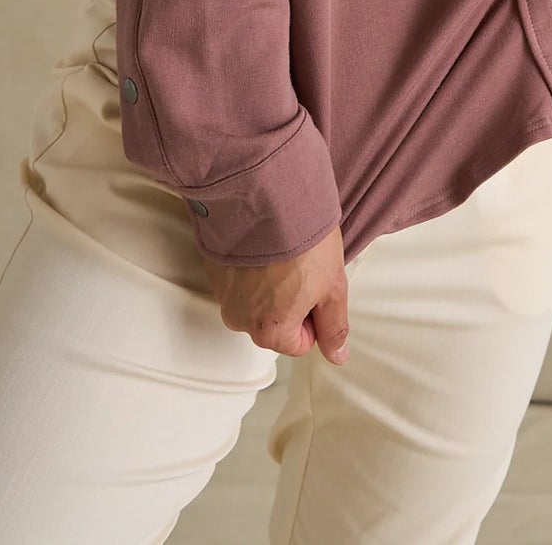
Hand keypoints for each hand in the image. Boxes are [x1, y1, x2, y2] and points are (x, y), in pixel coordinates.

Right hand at [200, 222, 350, 365]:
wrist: (267, 196)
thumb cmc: (301, 241)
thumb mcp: (332, 286)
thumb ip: (334, 327)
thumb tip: (338, 355)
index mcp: (269, 332)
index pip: (300, 342)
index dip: (314, 313)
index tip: (316, 284)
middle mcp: (239, 319)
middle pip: (274, 322)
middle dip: (290, 299)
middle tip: (301, 266)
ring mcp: (222, 293)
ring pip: (254, 299)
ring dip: (268, 281)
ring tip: (282, 252)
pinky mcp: (213, 266)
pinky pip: (237, 277)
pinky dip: (249, 266)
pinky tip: (263, 244)